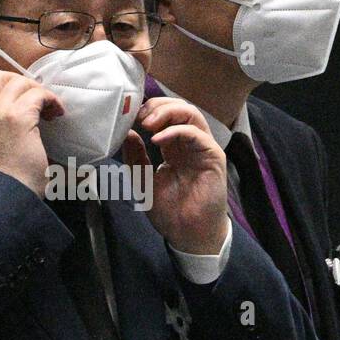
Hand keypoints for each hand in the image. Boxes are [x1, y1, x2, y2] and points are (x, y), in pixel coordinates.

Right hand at [0, 70, 63, 196]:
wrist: (4, 196)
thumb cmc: (0, 183)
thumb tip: (9, 134)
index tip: (8, 93)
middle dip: (17, 81)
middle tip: (32, 96)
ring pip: (17, 82)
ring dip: (34, 89)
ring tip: (45, 104)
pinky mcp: (19, 118)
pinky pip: (37, 94)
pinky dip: (50, 99)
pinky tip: (56, 112)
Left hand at [123, 97, 228, 254]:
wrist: (188, 234)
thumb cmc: (170, 211)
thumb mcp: (143, 180)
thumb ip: (135, 157)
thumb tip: (127, 133)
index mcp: (174, 147)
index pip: (165, 115)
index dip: (148, 110)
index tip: (130, 118)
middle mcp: (190, 143)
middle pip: (179, 107)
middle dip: (157, 106)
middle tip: (139, 117)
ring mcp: (202, 148)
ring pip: (191, 113)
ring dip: (167, 112)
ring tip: (148, 123)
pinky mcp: (212, 156)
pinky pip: (197, 133)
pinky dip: (176, 131)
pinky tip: (158, 140)